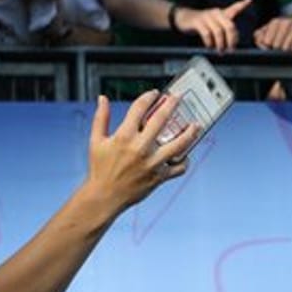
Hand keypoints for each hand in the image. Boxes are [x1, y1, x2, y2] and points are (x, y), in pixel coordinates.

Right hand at [84, 91, 197, 211]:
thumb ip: (101, 118)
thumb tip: (102, 98)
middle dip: (172, 104)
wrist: (104, 196)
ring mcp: (152, 163)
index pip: (140, 108)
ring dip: (190, 132)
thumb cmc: (100, 169)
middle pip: (162, 119)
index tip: (154, 94)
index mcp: (124, 136)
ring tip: (196, 125)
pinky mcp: (158, 176)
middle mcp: (140, 148)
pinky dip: (184, 161)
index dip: (149, 97)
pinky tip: (185, 154)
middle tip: (179, 98)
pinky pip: (178, 167)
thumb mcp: (96, 141)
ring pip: (178, 144)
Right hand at [174, 0, 250, 50]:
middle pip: (229, 26)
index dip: (242, 4)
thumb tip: (233, 42)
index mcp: (221, 13)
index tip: (249, 0)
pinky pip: (207, 33)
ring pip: (219, 32)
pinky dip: (209, 42)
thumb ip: (224, 29)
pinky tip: (209, 46)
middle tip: (231, 50)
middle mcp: (216, 13)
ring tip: (220, 51)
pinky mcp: (198, 22)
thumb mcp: (214, 23)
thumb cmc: (201, 23)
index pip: (234, 8)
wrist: (183, 18)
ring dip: (220, 44)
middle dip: (231, 40)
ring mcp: (207, 17)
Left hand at [253, 14, 291, 51]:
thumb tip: (260, 42)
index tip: (269, 46)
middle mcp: (285, 22)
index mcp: (275, 22)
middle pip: (276, 45)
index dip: (267, 47)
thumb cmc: (282, 29)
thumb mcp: (269, 29)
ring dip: (285, 50)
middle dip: (276, 49)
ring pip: (286, 47)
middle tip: (279, 47)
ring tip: (286, 46)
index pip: (266, 41)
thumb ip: (259, 36)